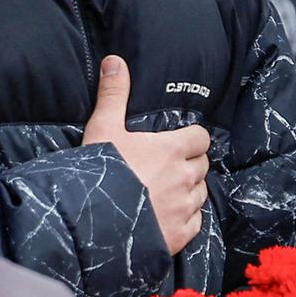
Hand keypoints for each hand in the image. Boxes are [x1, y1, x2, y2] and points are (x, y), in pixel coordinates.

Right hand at [83, 56, 209, 254]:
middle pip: (202, 165)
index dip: (192, 139)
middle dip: (190, 164)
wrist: (94, 225)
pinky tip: (169, 216)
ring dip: (190, 190)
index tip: (180, 141)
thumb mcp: (103, 129)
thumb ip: (113, 95)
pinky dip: (186, 218)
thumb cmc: (100, 173)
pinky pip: (195, 222)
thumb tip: (115, 61)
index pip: (201, 138)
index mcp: (172, 150)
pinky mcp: (180, 235)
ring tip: (169, 191)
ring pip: (201, 194)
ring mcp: (184, 208)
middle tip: (170, 166)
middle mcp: (185, 178)